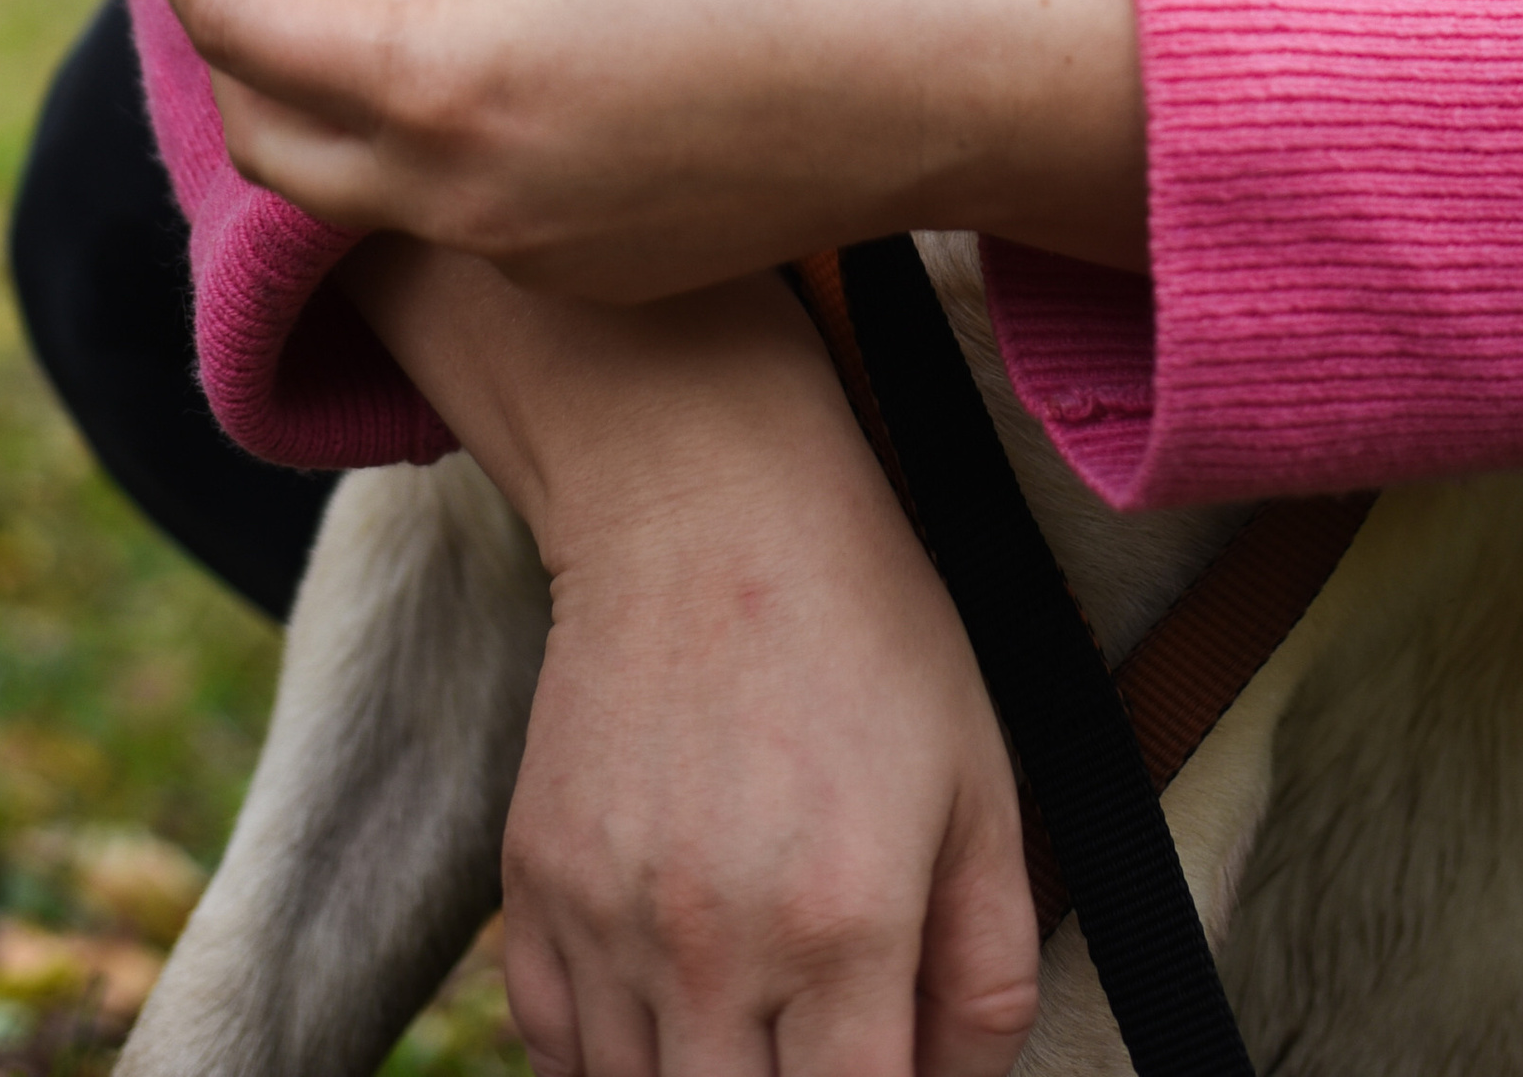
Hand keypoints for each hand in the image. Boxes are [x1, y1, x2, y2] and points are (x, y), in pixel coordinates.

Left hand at [152, 0, 1144, 297]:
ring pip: (341, 188)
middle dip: (219, 31)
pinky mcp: (574, 271)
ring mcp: (515, 253)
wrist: (918, 84)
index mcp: (443, 84)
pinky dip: (400, 139)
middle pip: (259, 137)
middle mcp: (457, 197)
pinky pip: (437, 215)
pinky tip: (451, 56)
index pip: (242, 24)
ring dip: (303, 94)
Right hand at [351, 245, 1040, 1076]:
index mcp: (844, 926)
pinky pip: (551, 1044)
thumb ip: (989, 971)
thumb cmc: (866, 632)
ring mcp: (607, 917)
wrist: (704, 501)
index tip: (881, 1069)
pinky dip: (605, 1056)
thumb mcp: (981, 786)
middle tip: (815, 1040)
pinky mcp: (533, 882)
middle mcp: (712, 944)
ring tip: (747, 1022)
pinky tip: (665, 1007)